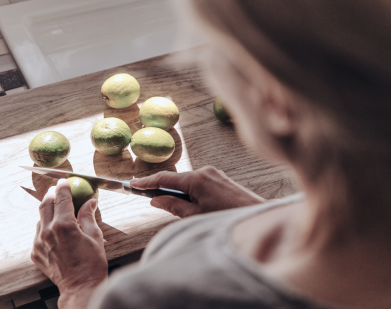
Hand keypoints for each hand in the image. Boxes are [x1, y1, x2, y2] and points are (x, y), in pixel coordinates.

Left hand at [32, 179, 107, 308]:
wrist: (80, 288)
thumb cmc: (92, 264)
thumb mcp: (95, 236)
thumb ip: (88, 216)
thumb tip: (90, 202)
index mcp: (64, 225)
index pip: (61, 198)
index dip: (63, 187)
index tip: (64, 181)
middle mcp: (48, 232)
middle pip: (45, 205)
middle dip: (51, 194)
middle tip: (57, 190)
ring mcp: (39, 243)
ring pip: (40, 219)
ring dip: (48, 211)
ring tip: (58, 210)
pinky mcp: (36, 253)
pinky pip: (39, 234)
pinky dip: (46, 228)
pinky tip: (56, 230)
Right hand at [131, 166, 264, 217]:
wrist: (258, 217)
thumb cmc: (228, 218)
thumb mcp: (195, 216)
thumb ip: (173, 206)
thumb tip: (156, 200)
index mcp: (197, 179)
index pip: (164, 178)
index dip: (146, 182)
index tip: (132, 184)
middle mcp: (205, 171)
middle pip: (175, 179)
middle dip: (161, 188)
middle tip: (145, 196)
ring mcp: (214, 174)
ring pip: (187, 182)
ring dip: (177, 192)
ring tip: (171, 207)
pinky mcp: (221, 179)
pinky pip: (198, 183)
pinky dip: (189, 192)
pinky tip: (189, 204)